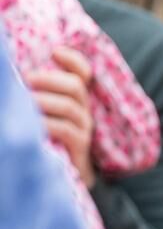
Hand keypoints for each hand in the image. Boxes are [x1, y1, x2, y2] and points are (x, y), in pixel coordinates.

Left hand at [27, 47, 95, 187]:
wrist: (65, 176)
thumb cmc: (47, 139)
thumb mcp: (43, 114)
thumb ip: (34, 96)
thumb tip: (13, 78)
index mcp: (75, 98)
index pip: (83, 73)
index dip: (73, 60)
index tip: (55, 51)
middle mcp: (83, 111)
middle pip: (75, 86)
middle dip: (49, 78)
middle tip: (25, 78)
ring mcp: (83, 129)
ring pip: (69, 106)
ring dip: (43, 100)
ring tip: (24, 100)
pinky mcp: (79, 147)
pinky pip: (65, 129)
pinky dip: (46, 123)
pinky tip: (32, 124)